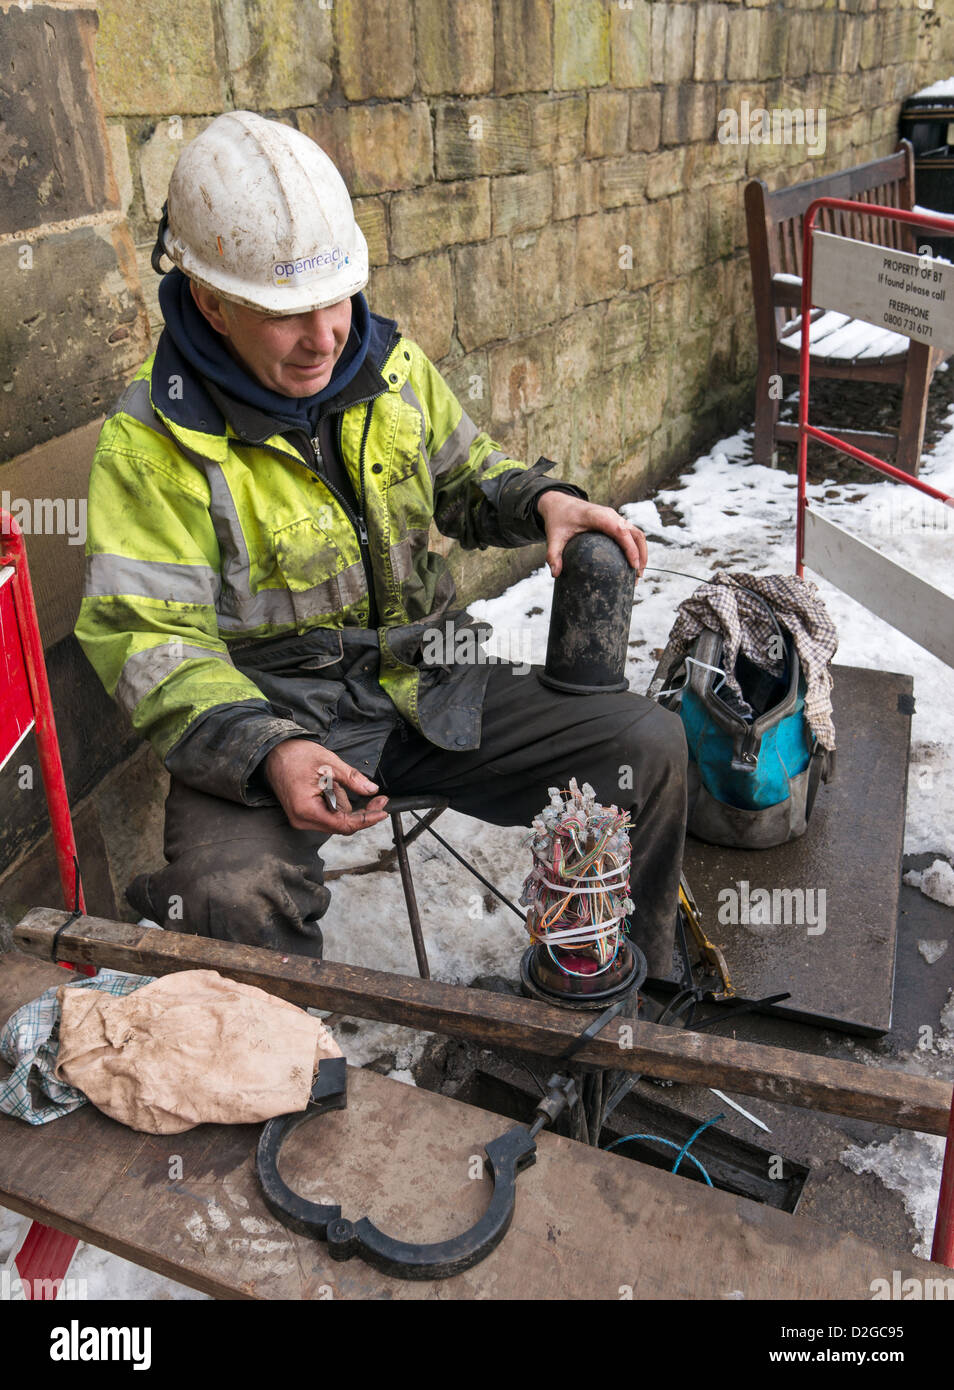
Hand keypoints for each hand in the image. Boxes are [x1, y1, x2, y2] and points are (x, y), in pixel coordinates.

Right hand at [264, 739, 389, 833]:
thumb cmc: (296, 755)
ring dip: (343, 802)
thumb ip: (352, 779)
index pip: (344, 825)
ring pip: (336, 819)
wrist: (273, 752)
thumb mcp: (329, 764)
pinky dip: (335, 801)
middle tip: (378, 797)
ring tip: (332, 780)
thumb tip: (371, 790)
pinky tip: (329, 785)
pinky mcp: (303, 814)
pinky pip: (328, 814)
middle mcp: (302, 820)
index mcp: (307, 810)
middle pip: (342, 825)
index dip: (366, 819)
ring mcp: (301, 819)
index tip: (383, 811)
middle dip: (360, 810)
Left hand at [536, 493, 647, 578]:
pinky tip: (632, 565)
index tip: (634, 566)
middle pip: (635, 533)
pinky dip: (636, 548)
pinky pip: (631, 534)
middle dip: (641, 554)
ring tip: (638, 574)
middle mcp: (611, 515)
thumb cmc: (558, 519)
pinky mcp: (616, 522)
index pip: (620, 531)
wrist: (560, 504)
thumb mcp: (553, 536)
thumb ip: (553, 554)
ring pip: (637, 533)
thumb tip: (555, 574)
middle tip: (638, 576)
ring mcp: (616, 518)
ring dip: (642, 552)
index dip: (630, 548)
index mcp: (598, 516)